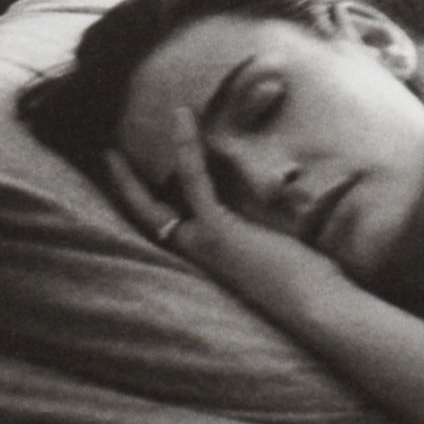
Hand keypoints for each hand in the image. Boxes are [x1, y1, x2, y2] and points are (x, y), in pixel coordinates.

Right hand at [104, 109, 345, 318]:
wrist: (315, 308)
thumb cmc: (310, 286)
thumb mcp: (280, 255)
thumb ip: (267, 236)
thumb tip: (285, 208)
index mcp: (208, 261)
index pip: (168, 232)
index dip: (149, 209)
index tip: (136, 188)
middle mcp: (195, 254)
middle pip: (147, 217)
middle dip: (124, 187)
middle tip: (108, 157)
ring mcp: (201, 242)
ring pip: (163, 193)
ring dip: (164, 150)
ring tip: (166, 115)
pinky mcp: (216, 229)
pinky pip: (192, 179)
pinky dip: (185, 146)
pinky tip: (182, 116)